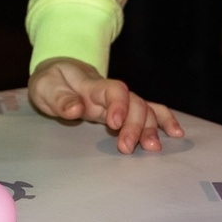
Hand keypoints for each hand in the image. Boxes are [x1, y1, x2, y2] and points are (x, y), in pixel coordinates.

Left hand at [29, 55, 183, 153]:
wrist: (59, 73)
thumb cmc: (51, 82)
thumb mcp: (45, 88)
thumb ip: (60, 99)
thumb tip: (76, 109)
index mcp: (92, 85)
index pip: (113, 90)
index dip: (118, 105)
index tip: (114, 123)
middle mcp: (111, 93)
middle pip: (134, 103)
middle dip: (135, 125)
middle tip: (127, 147)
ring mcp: (120, 101)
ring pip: (144, 109)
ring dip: (151, 128)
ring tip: (152, 148)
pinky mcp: (124, 110)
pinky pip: (149, 111)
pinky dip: (164, 120)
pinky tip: (176, 133)